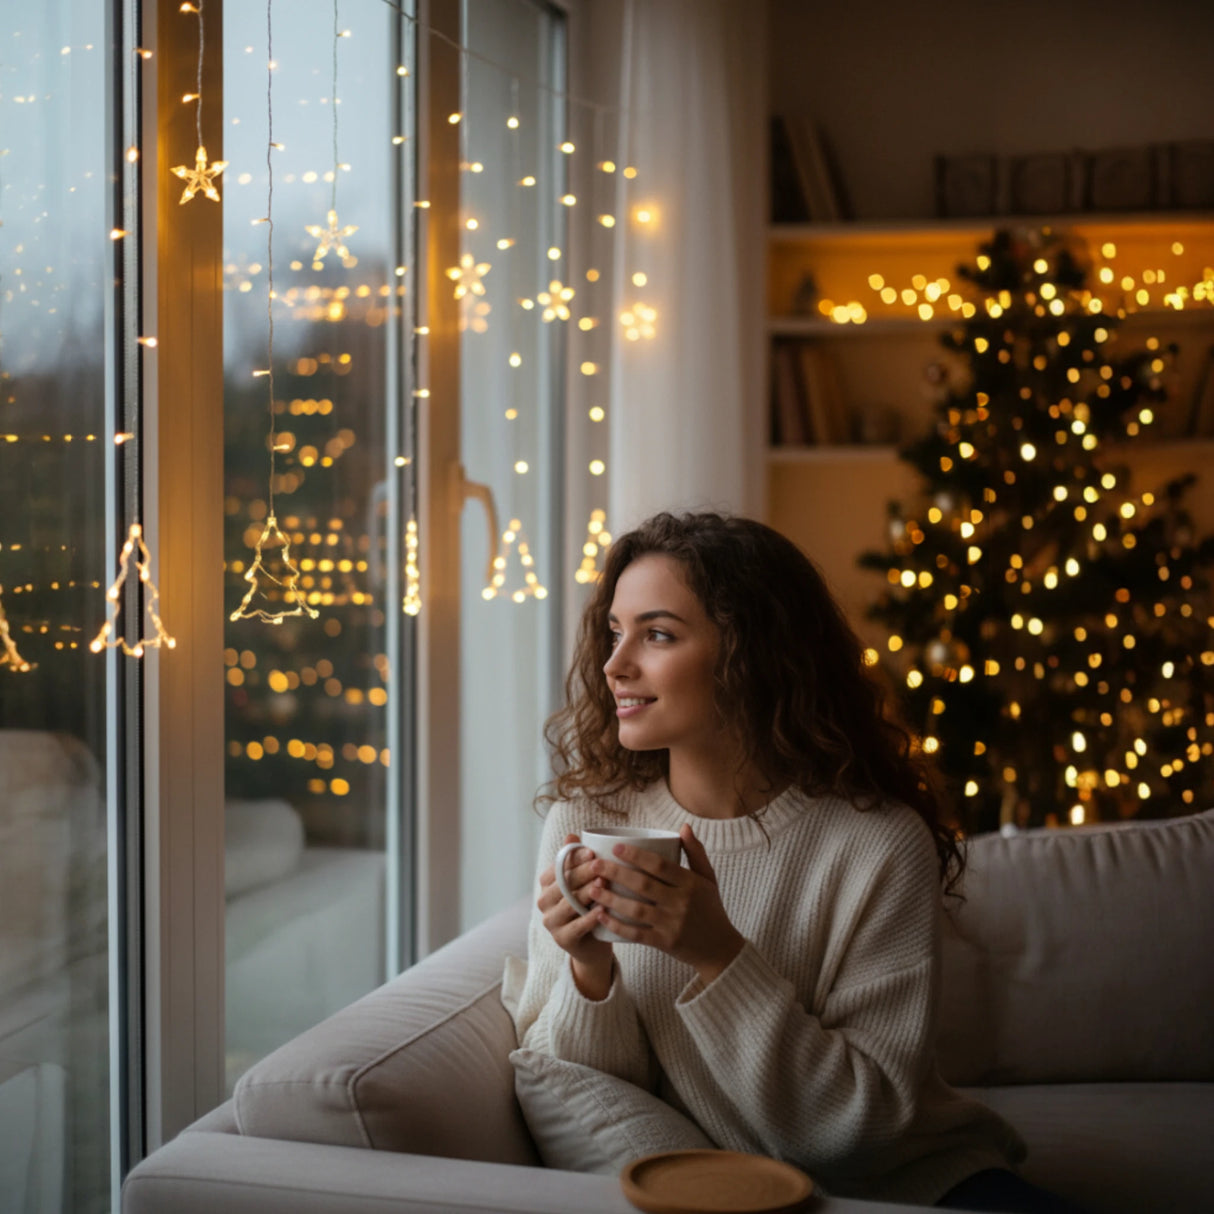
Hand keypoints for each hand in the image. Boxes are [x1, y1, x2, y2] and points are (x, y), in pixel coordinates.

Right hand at [537, 834, 613, 998]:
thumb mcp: (584, 882)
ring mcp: (550, 921)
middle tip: (600, 866)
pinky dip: (590, 917)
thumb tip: (571, 835)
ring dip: (586, 893)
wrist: (593, 944)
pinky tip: (603, 910)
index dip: (574, 858)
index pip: (558, 867)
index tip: (592, 852)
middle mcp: (544, 901)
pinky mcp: (561, 939)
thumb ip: (576, 860)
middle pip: (563, 884)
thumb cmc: (590, 905)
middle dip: (582, 873)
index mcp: (547, 883)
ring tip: (604, 884)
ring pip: (568, 903)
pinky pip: (576, 926)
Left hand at [588, 825, 743, 984]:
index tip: (615, 847)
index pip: (660, 865)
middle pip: (643, 885)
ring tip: (592, 888)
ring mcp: (672, 924)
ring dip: (611, 899)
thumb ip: (696, 852)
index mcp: (691, 883)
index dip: (636, 855)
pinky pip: (636, 934)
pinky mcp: (665, 943)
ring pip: (636, 910)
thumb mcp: (708, 878)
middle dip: (615, 873)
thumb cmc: (710, 908)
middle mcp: (682, 903)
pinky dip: (617, 925)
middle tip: (594, 865)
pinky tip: (600, 916)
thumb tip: (683, 827)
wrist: (720, 949)